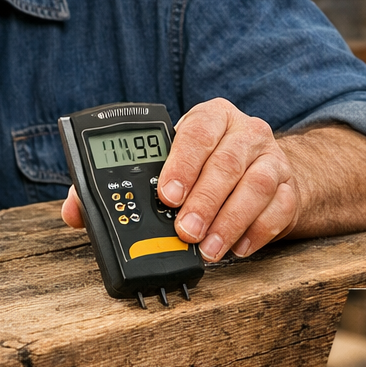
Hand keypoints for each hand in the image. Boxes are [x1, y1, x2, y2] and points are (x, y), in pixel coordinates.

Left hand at [63, 97, 297, 261]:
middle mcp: (245, 132)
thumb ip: (115, 183)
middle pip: (228, 162)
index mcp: (210, 118)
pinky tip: (236, 248)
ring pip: (257, 185)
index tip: (166, 194)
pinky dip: (257, 232)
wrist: (263, 170)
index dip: (181, 163)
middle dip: (203, 200)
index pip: (196, 131)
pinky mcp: (290, 188)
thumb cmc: (202, 168)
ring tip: (207, 248)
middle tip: (183, 231)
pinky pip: (279, 209)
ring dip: (230, 220)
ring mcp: (272, 159)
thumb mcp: (164, 165)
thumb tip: (75, 212)